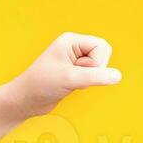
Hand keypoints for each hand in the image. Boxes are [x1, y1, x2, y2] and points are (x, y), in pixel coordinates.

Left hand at [6, 31, 121, 118]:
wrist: (24, 101)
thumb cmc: (41, 86)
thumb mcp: (70, 79)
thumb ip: (96, 77)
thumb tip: (118, 76)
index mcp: (71, 40)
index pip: (102, 46)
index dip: (96, 62)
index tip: (77, 71)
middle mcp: (73, 47)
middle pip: (104, 54)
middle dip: (95, 69)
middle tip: (74, 77)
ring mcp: (74, 60)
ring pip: (99, 66)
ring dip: (90, 78)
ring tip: (70, 82)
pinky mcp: (73, 73)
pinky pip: (92, 75)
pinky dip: (85, 83)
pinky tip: (70, 87)